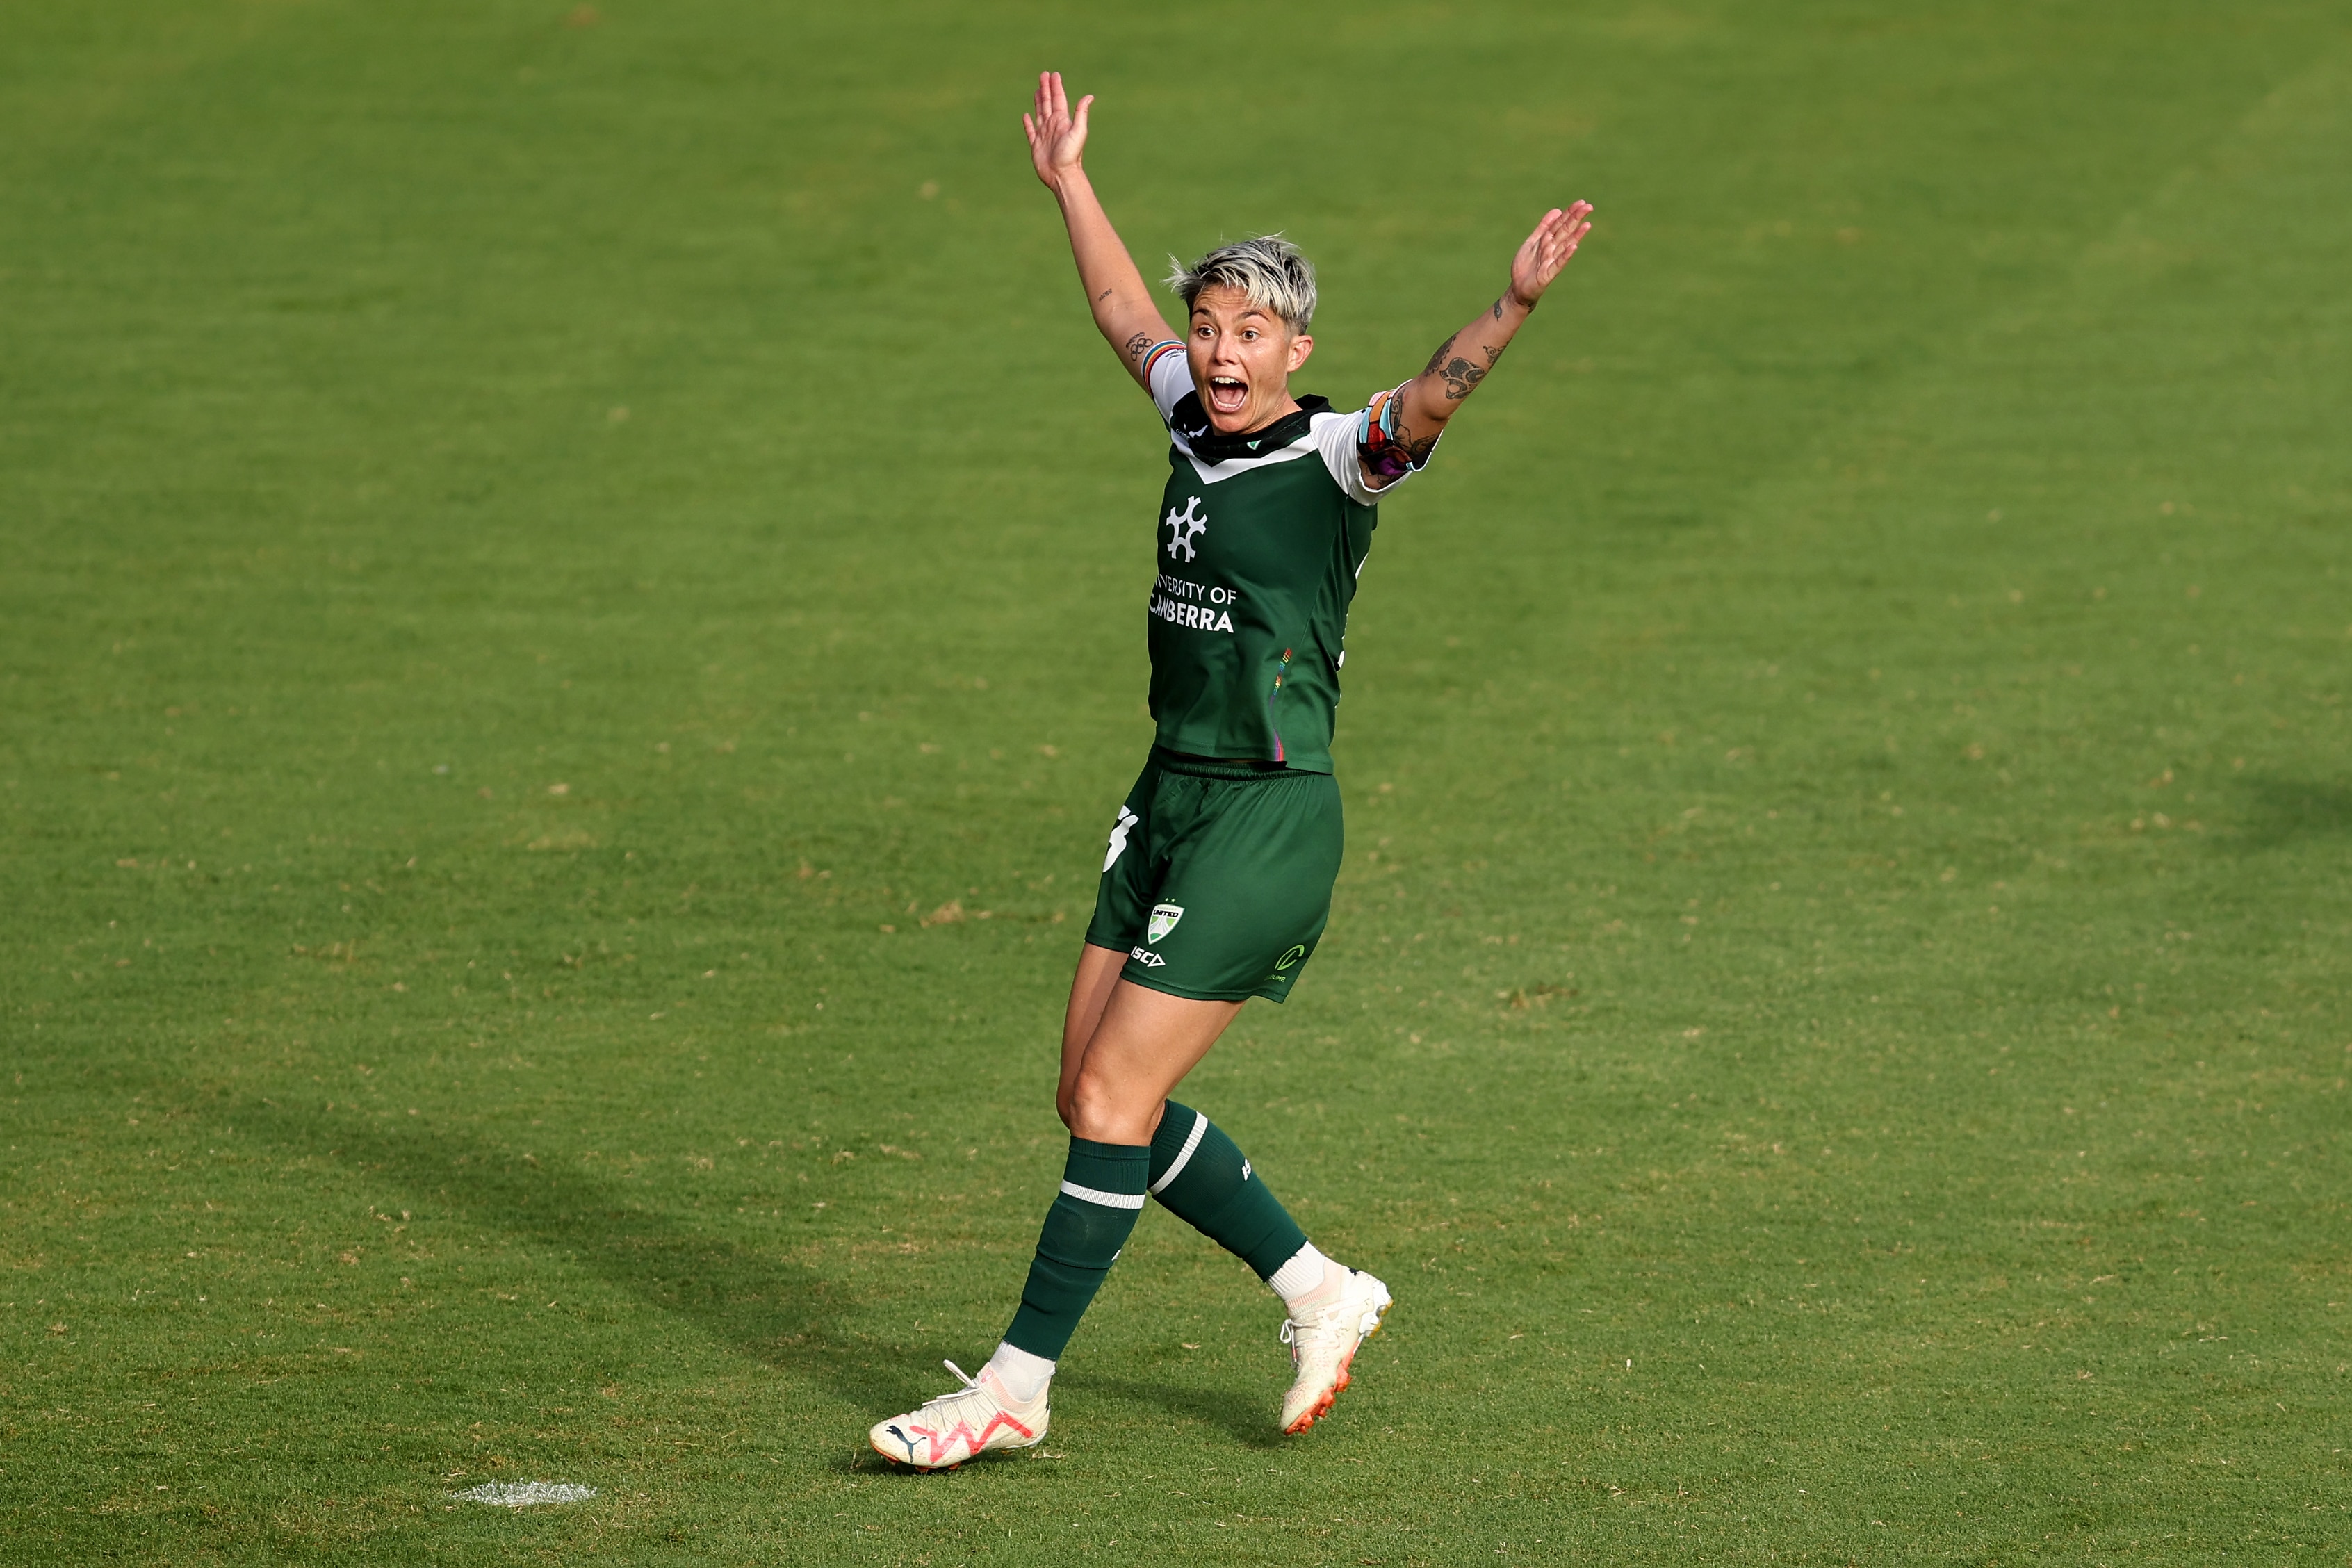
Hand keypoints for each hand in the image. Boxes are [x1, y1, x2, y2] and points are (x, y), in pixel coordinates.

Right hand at [1023, 71, 1092, 191]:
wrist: (1062, 175)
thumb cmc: (1071, 155)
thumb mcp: (1079, 131)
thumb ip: (1081, 113)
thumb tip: (1089, 96)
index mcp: (1062, 121)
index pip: (1058, 99)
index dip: (1055, 86)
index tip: (1053, 74)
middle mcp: (1053, 125)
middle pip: (1047, 102)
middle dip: (1045, 88)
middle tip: (1043, 75)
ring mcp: (1044, 134)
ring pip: (1039, 113)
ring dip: (1038, 101)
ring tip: (1036, 90)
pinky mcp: (1036, 145)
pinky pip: (1030, 130)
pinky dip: (1028, 123)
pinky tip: (1026, 115)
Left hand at [1506, 201, 1593, 308]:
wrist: (1518, 288)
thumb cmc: (1526, 265)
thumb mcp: (1533, 241)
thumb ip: (1544, 227)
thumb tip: (1557, 210)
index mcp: (1548, 240)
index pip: (1560, 223)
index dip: (1570, 213)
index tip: (1582, 202)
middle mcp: (1552, 249)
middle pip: (1565, 231)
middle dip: (1576, 219)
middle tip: (1589, 207)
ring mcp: (1551, 261)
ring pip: (1565, 245)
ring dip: (1576, 235)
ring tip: (1587, 225)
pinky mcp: (1547, 274)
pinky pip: (1558, 264)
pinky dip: (1565, 255)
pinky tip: (1573, 247)